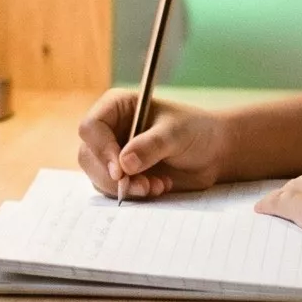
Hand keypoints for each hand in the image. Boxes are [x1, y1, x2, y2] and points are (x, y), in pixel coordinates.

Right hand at [77, 90, 228, 198]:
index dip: (101, 149)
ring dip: (126, 188)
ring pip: (98, 177)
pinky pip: (113, 190)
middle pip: (88, 156)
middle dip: (113, 176)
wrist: (212, 153)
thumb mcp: (175, 134)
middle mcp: (110, 130)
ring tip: (156, 185)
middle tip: (143, 185)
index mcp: (117, 107)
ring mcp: (113, 154)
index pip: (91, 127)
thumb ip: (150, 146)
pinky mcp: (122, 175)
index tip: (120, 170)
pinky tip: (158, 187)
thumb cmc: (195, 131)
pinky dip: (134, 194)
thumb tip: (123, 164)